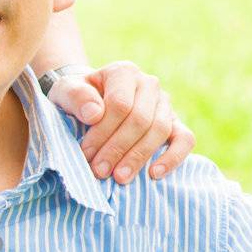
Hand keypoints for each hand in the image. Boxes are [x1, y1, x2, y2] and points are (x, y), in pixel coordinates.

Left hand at [47, 62, 194, 184]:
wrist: (91, 101)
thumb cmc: (77, 99)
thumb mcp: (65, 91)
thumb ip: (75, 96)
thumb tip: (94, 114)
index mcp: (123, 72)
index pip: (119, 104)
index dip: (102, 132)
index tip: (86, 154)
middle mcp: (148, 84)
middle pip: (140, 119)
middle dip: (118, 149)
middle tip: (99, 172)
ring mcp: (165, 103)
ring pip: (160, 130)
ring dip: (138, 157)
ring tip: (119, 178)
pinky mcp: (175, 122)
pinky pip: (185, 139)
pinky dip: (173, 157)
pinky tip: (154, 174)